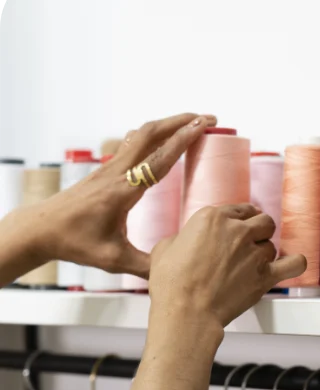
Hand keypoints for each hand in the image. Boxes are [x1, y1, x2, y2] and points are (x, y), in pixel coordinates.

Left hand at [27, 112, 215, 276]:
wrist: (42, 229)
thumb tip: (175, 271)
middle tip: (207, 118)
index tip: (203, 125)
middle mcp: (117, 172)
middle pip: (151, 133)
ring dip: (167, 124)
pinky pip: (132, 143)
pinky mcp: (105, 169)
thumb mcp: (113, 260)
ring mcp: (110, 167)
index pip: (159, 159)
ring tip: (191, 123)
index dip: (183, 140)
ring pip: (141, 134)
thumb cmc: (75, 242)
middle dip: (181, 121)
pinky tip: (159, 138)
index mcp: (123, 191)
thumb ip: (147, 266)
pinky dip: (152, 134)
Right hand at [149, 204, 306, 326]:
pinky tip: (291, 265)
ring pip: (271, 246)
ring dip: (264, 253)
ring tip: (253, 264)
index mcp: (213, 218)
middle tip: (251, 242)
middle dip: (258, 231)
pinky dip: (295, 264)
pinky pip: (293, 264)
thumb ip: (182, 238)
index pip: (240, 209)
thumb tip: (185, 241)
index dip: (242, 219)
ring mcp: (254, 253)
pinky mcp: (265, 276)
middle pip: (263, 222)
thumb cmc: (172, 284)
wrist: (186, 311)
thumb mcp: (165, 248)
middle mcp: (237, 231)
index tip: (242, 225)